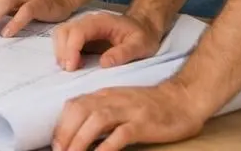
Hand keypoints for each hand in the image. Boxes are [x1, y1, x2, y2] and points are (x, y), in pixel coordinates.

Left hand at [51, 79, 209, 150]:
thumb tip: (81, 130)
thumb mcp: (121, 102)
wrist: (183, 99)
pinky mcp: (143, 123)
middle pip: (80, 111)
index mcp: (106, 94)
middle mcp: (113, 99)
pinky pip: (120, 134)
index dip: (61, 124)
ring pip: (96, 121)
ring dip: (80, 140)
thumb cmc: (152, 105)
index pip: (75, 104)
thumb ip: (102, 110)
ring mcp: (128, 110)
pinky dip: (106, 147)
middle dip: (65, 133)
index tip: (56, 142)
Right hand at [52, 10, 164, 70]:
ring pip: (61, 35)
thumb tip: (103, 63)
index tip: (72, 68)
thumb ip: (124, 53)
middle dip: (63, 51)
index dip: (71, 49)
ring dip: (61, 52)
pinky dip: (64, 53)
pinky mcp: (82, 37)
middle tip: (70, 71)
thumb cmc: (143, 37)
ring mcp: (83, 28)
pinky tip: (73, 65)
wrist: (144, 29)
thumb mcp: (141, 45)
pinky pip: (65, 42)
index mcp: (100, 21)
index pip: (78, 31)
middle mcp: (88, 22)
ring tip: (71, 69)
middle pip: (64, 31)